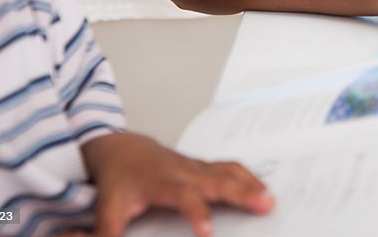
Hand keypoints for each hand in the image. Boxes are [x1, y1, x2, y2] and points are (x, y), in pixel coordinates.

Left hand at [81, 132, 273, 236]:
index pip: (182, 196)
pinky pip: (229, 168)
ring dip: (250, 183)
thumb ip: (108, 233)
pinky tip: (263, 188)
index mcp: (160, 181)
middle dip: (242, 193)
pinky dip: (249, 177)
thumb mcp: (107, 209)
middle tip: (265, 206)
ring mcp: (196, 166)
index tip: (210, 232)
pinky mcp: (203, 166)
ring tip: (270, 199)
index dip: (197, 212)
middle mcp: (183, 170)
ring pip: (227, 170)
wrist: (121, 149)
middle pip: (216, 179)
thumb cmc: (118, 180)